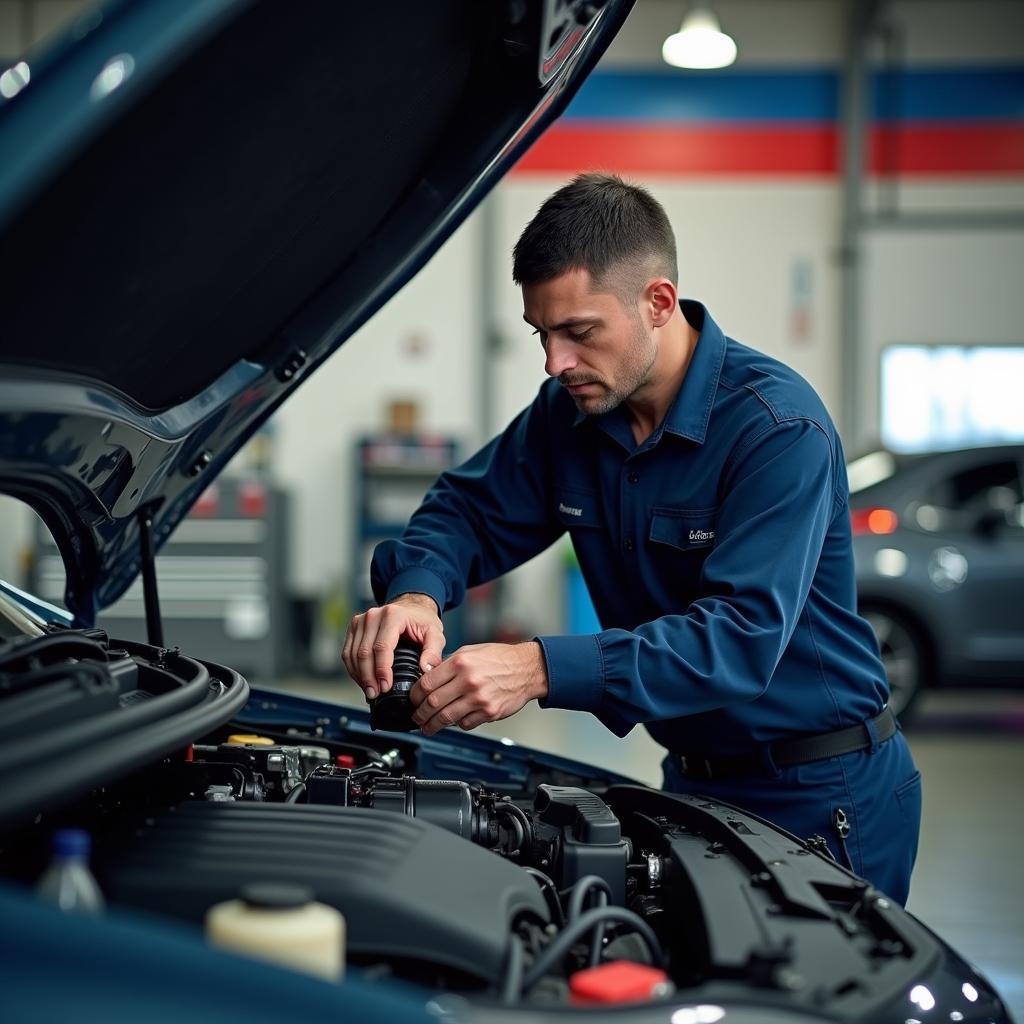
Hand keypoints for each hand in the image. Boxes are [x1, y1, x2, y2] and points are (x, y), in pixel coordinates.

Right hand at [342, 593, 443, 700]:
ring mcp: (361, 620)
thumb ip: (433, 651)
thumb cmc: (422, 621)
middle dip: (369, 677)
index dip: (382, 670)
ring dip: (360, 676)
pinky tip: (363, 680)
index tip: (386, 687)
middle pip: (364, 652)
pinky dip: (353, 669)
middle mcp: (373, 615)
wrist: (411, 607)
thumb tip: (425, 669)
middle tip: (376, 694)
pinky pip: (348, 652)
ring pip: (353, 654)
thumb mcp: (435, 634)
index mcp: (393, 615)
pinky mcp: (354, 627)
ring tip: (370, 691)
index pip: (382, 647)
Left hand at [410, 641, 548, 735]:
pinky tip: (454, 721)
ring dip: (432, 725)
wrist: (527, 669)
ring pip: (446, 718)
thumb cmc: (500, 658)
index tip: (413, 699)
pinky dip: (456, 724)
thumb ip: (448, 664)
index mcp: (460, 662)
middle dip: (420, 713)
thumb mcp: (470, 651)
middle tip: (417, 717)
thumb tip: (427, 676)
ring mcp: (478, 698)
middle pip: (432, 703)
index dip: (415, 695)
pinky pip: (464, 724)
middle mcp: (468, 680)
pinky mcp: (488, 712)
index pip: (426, 682)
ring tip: (427, 727)